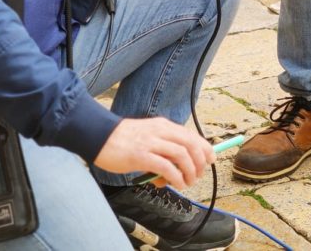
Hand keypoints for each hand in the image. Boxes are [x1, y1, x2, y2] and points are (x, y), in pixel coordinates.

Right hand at [93, 118, 214, 189]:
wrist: (99, 136)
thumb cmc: (122, 140)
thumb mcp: (148, 137)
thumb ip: (162, 149)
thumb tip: (176, 169)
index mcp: (163, 125)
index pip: (191, 135)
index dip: (204, 148)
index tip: (211, 159)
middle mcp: (160, 131)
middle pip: (191, 144)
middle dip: (200, 162)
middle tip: (198, 175)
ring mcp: (151, 143)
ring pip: (182, 155)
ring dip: (190, 171)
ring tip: (188, 182)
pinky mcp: (141, 156)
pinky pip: (166, 167)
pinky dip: (176, 177)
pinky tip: (176, 184)